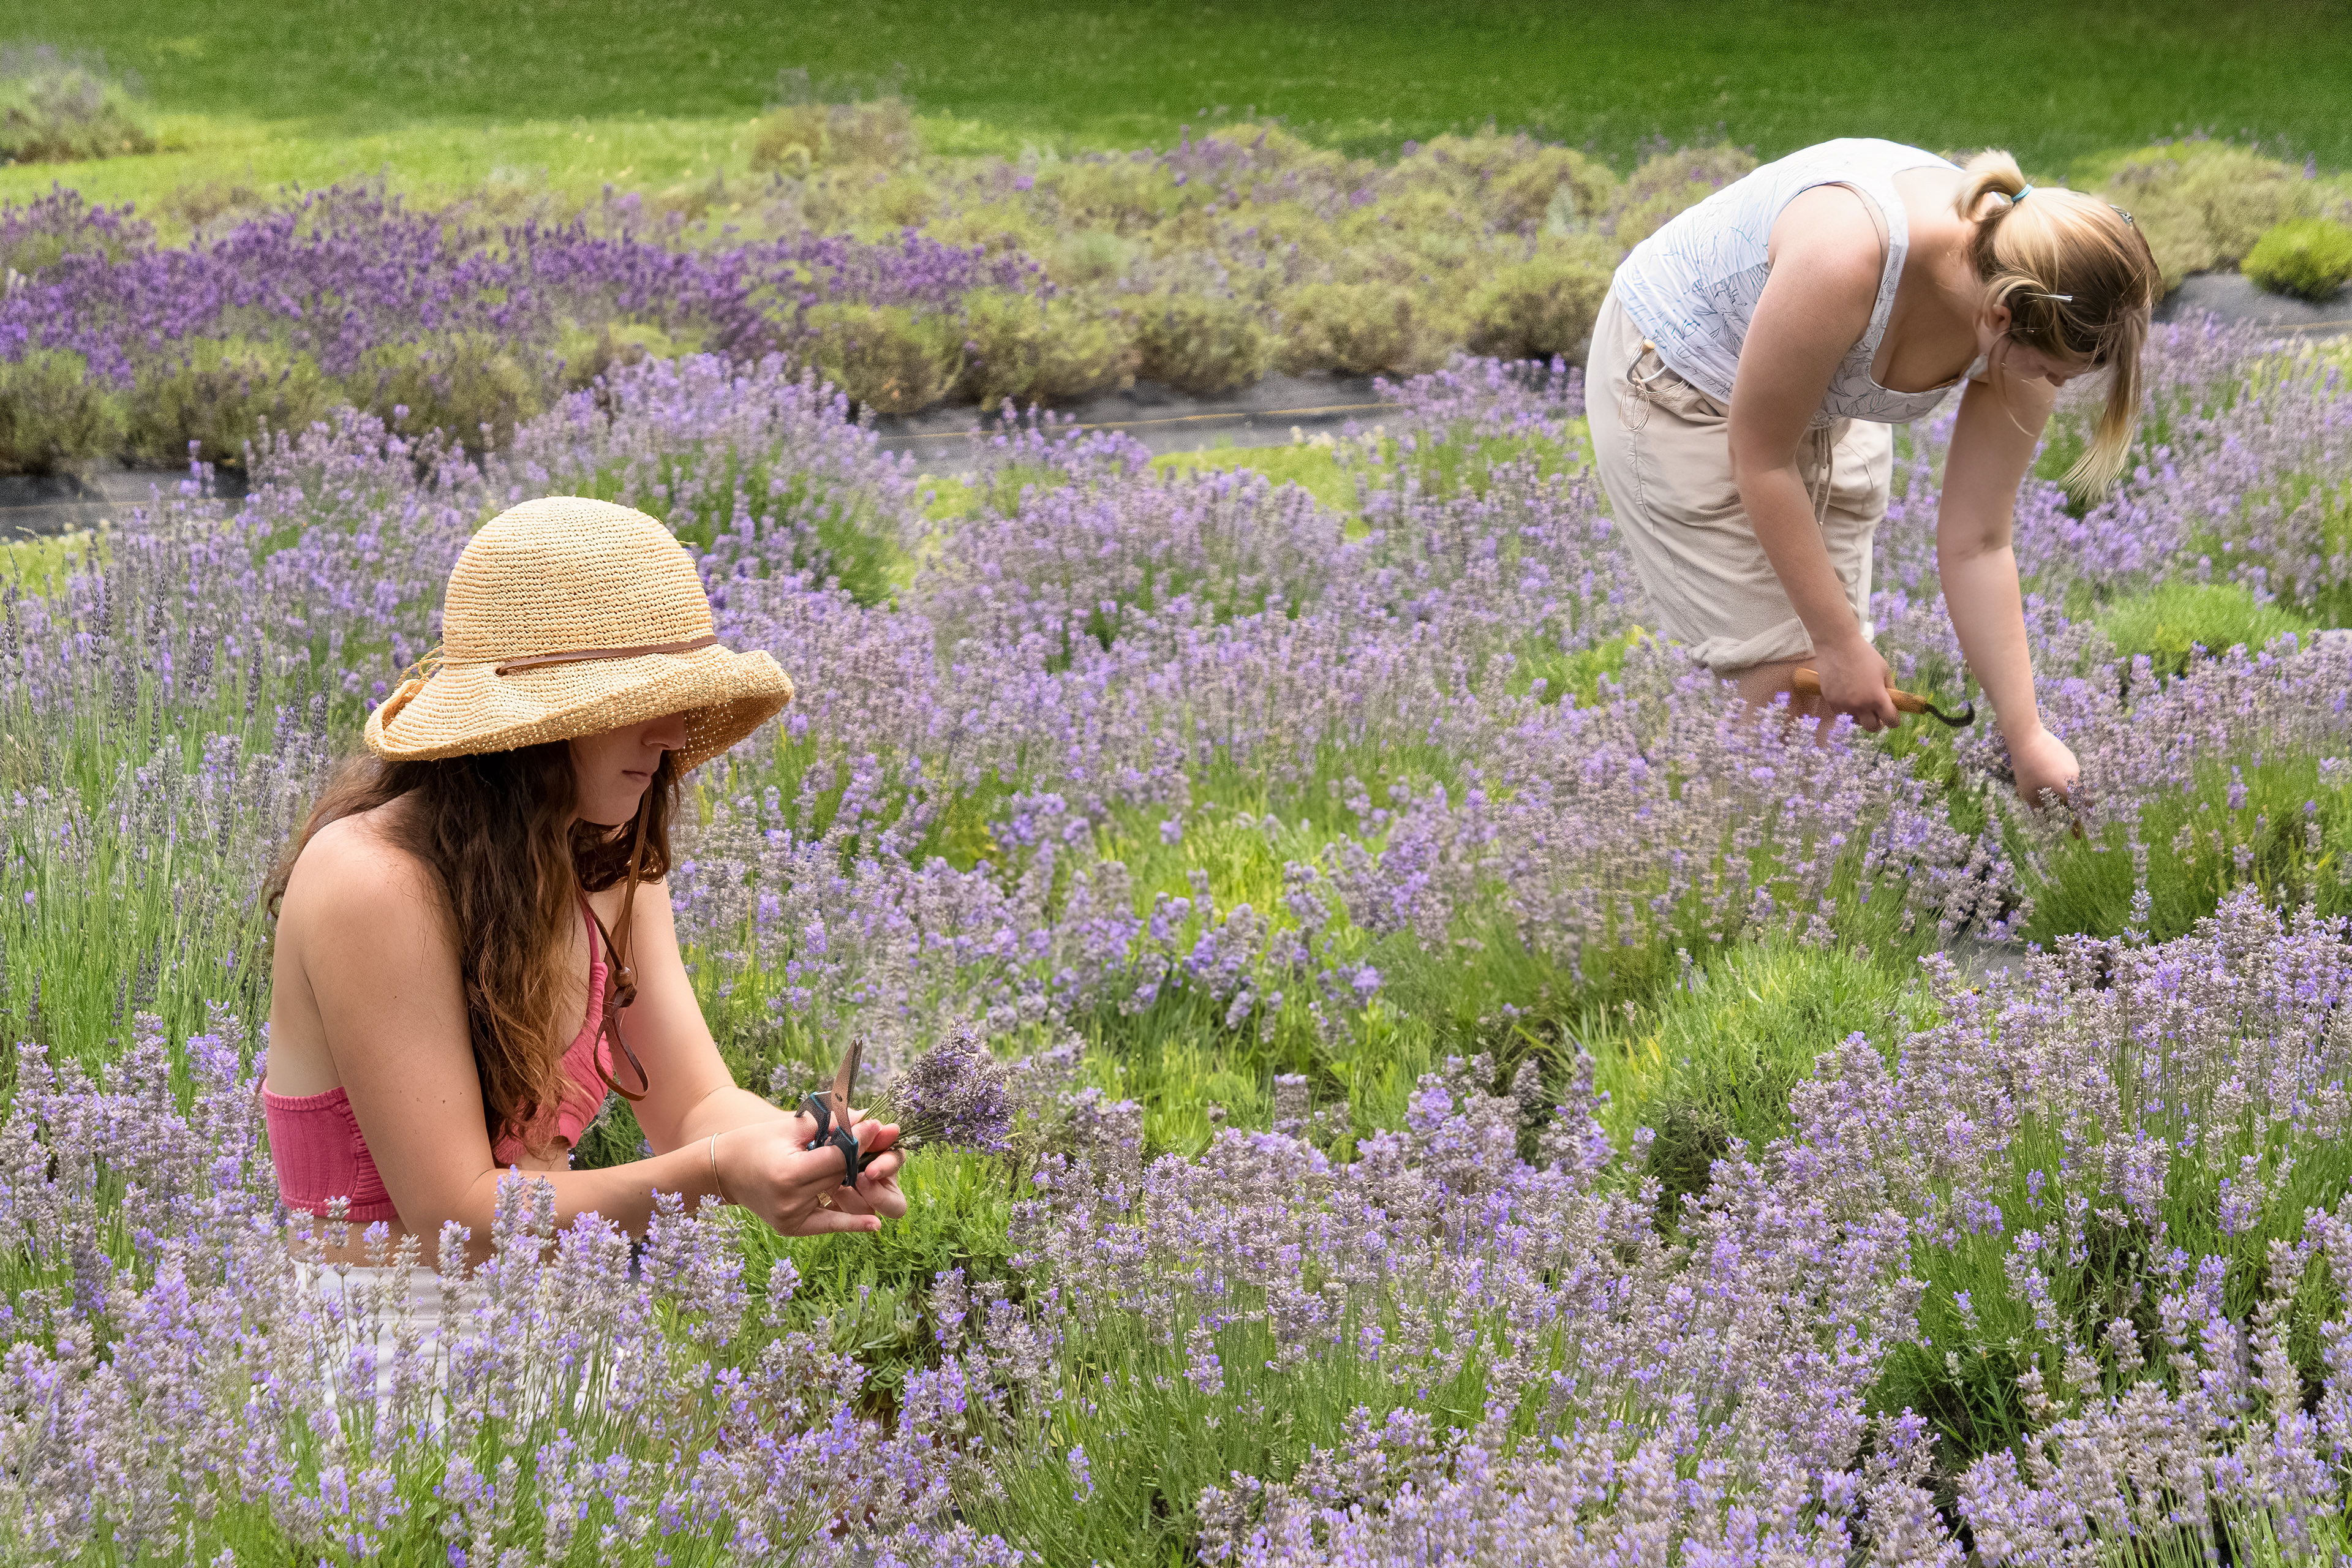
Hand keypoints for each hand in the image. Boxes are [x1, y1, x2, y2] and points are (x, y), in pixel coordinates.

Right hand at [715, 1116, 905, 1236]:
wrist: (724, 1170)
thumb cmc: (756, 1142)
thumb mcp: (791, 1127)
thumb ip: (830, 1125)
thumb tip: (867, 1118)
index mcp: (789, 1173)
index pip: (837, 1158)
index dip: (859, 1141)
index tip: (877, 1125)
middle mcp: (790, 1201)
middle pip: (839, 1176)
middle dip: (859, 1157)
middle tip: (882, 1139)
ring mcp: (791, 1218)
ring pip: (836, 1194)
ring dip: (854, 1179)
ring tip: (877, 1165)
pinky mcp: (791, 1227)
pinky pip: (828, 1224)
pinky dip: (850, 1222)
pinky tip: (875, 1223)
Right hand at [1810, 635, 1899, 732]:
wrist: (1838, 646)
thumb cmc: (1865, 655)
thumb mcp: (1884, 670)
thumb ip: (1889, 688)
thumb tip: (1891, 701)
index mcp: (1877, 697)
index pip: (1891, 721)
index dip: (1894, 721)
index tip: (1892, 718)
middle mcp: (1861, 705)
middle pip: (1872, 728)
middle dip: (1877, 723)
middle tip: (1876, 714)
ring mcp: (1844, 704)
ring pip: (1855, 718)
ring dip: (1860, 713)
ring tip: (1858, 698)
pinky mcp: (1831, 701)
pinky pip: (1841, 710)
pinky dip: (1845, 706)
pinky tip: (1845, 692)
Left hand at [2007, 725, 2078, 809]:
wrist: (2027, 737)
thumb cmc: (2027, 766)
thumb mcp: (2027, 789)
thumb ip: (2035, 803)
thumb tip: (2040, 811)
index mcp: (2068, 785)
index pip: (2078, 801)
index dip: (2076, 808)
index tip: (2072, 810)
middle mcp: (2075, 774)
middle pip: (2074, 789)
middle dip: (2065, 794)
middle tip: (2053, 796)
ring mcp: (2073, 761)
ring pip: (2069, 777)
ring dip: (2061, 781)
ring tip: (2044, 780)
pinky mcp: (2067, 752)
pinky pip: (2066, 766)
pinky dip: (2058, 771)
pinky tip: (2044, 768)